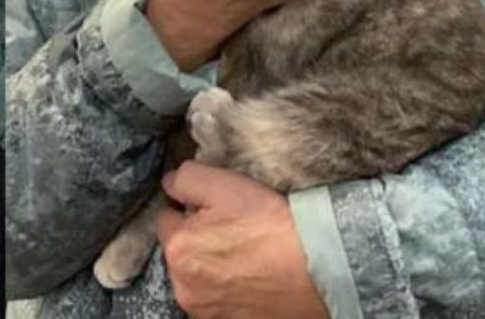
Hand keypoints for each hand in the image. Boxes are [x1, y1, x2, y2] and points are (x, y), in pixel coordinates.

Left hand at [157, 162, 327, 318]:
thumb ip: (185, 178)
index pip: (165, 218)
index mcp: (177, 249)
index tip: (210, 208)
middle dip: (196, 238)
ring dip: (211, 265)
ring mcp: (207, 312)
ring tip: (244, 253)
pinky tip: (251, 275)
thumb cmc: (268, 222)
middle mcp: (184, 287)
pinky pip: (219, 299)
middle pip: (180, 251)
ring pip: (198, 277)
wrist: (319, 267)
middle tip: (230, 228)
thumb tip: (170, 184)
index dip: (187, 208)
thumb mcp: (221, 183)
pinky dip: (229, 288)